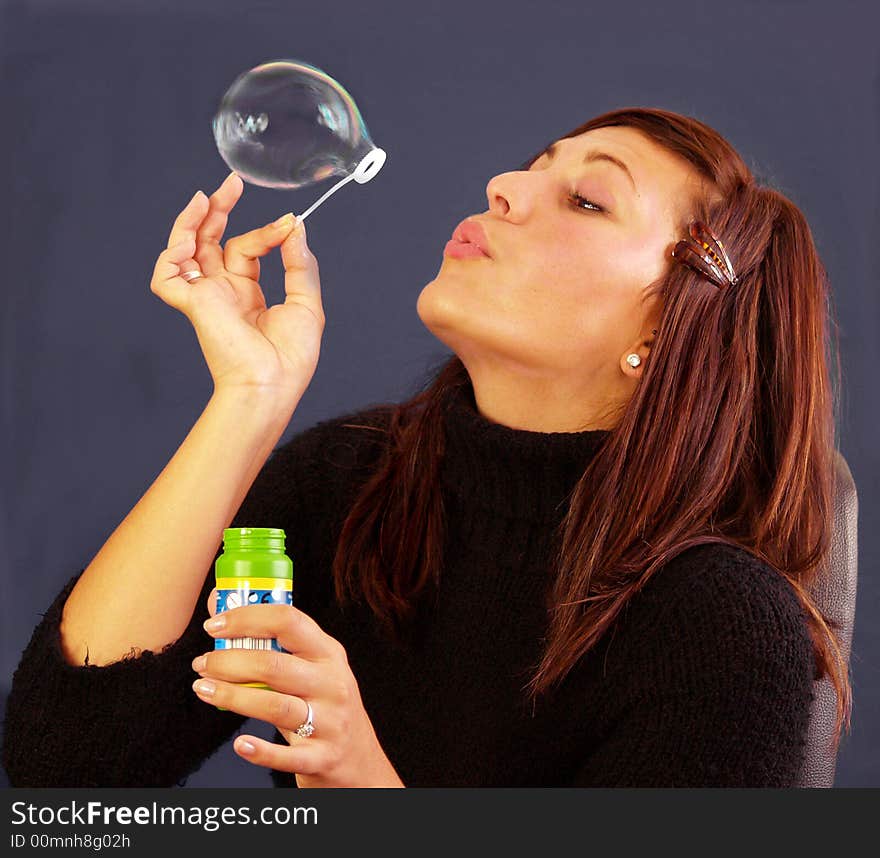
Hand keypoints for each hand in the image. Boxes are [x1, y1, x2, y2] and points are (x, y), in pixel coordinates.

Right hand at [149, 173, 324, 403]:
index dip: (266, 233)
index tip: (288, 224)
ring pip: (186, 250)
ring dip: (192, 221)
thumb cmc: (291, 357)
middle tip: (231, 184)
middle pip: (210, 242)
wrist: (273, 384)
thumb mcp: (307, 303)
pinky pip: (167, 276)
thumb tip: (295, 226)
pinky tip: (190, 238)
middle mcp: (223, 293)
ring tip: (206, 196)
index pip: (247, 250)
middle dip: (218, 211)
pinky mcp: (193, 305)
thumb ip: (299, 263)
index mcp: (247, 295)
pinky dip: (172, 254)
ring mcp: (206, 298)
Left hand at [192, 595, 403, 787]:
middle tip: (203, 663)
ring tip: (204, 689)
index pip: (288, 621)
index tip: (214, 625)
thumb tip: (219, 608)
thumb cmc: (325, 704)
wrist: (358, 757)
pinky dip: (260, 750)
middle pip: (274, 665)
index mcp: (328, 652)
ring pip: (274, 706)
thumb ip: (275, 644)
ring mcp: (329, 721)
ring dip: (232, 696)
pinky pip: (286, 755)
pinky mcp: (322, 756)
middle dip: (229, 661)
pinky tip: (240, 744)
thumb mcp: (314, 667)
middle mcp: (332, 683)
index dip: (247, 618)